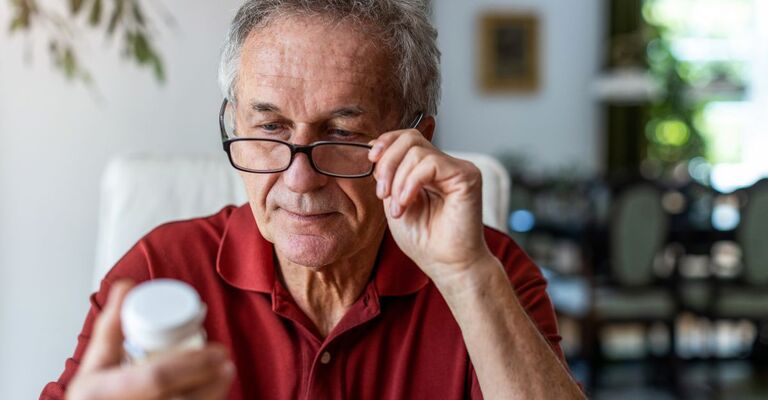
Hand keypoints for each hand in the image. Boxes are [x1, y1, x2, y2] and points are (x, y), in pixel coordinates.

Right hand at [67, 280, 234, 399]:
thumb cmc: (95, 397)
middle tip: (226, 360)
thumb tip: (127, 284)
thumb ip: (112, 326)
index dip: (194, 364)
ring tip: (225, 372)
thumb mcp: (96, 363)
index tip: (218, 350)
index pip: (158, 378)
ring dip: (214, 392)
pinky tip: (215, 388)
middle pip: (181, 398)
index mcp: (103, 392)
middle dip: (210, 379)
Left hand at [369, 128, 494, 286]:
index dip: (386, 142)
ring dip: (398, 181)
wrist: (447, 265)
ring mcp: (458, 168)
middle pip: (410, 138)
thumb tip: (374, 147)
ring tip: (398, 208)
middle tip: (382, 193)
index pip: (407, 137)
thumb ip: (389, 175)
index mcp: (428, 169)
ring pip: (417, 152)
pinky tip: (406, 203)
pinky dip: (411, 183)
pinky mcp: (467, 176)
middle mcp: (445, 164)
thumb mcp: (395, 201)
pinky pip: (430, 164)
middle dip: (387, 163)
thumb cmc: (424, 240)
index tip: (371, 161)